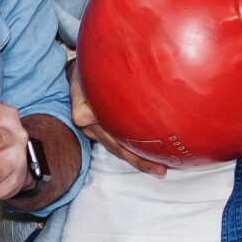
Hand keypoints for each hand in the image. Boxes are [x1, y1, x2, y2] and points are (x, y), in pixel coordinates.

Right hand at [68, 57, 167, 177]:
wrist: (82, 71)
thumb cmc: (84, 75)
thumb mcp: (80, 82)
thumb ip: (80, 100)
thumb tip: (84, 118)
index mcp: (88, 120)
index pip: (113, 143)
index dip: (131, 154)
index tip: (150, 162)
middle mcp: (95, 128)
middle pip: (120, 149)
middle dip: (140, 161)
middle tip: (161, 170)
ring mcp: (101, 128)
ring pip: (122, 148)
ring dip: (140, 158)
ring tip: (160, 168)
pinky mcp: (108, 124)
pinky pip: (124, 139)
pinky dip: (138, 147)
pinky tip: (154, 152)